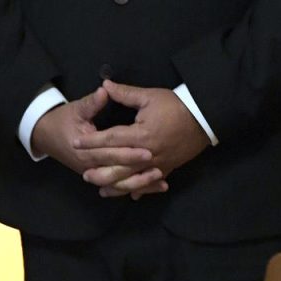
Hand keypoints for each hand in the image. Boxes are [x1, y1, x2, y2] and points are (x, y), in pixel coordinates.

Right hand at [30, 86, 166, 196]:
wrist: (45, 135)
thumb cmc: (62, 120)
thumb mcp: (77, 108)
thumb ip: (93, 101)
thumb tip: (106, 88)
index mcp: (84, 149)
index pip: (110, 152)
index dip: (129, 152)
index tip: (148, 149)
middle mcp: (88, 166)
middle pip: (117, 171)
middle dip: (138, 170)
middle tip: (159, 165)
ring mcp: (93, 173)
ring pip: (119, 184)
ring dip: (140, 183)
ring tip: (161, 179)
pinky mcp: (98, 176)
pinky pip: (119, 186)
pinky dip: (137, 187)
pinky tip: (154, 187)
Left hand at [72, 81, 209, 197]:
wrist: (204, 118)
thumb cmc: (175, 105)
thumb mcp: (149, 96)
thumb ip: (125, 93)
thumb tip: (105, 85)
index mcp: (140, 134)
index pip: (110, 139)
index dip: (92, 142)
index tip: (77, 143)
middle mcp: (148, 153)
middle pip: (119, 166)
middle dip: (100, 170)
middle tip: (83, 174)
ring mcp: (159, 164)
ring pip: (133, 179)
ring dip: (116, 185)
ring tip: (101, 188)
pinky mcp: (168, 168)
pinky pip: (150, 182)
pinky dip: (139, 189)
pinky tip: (129, 195)